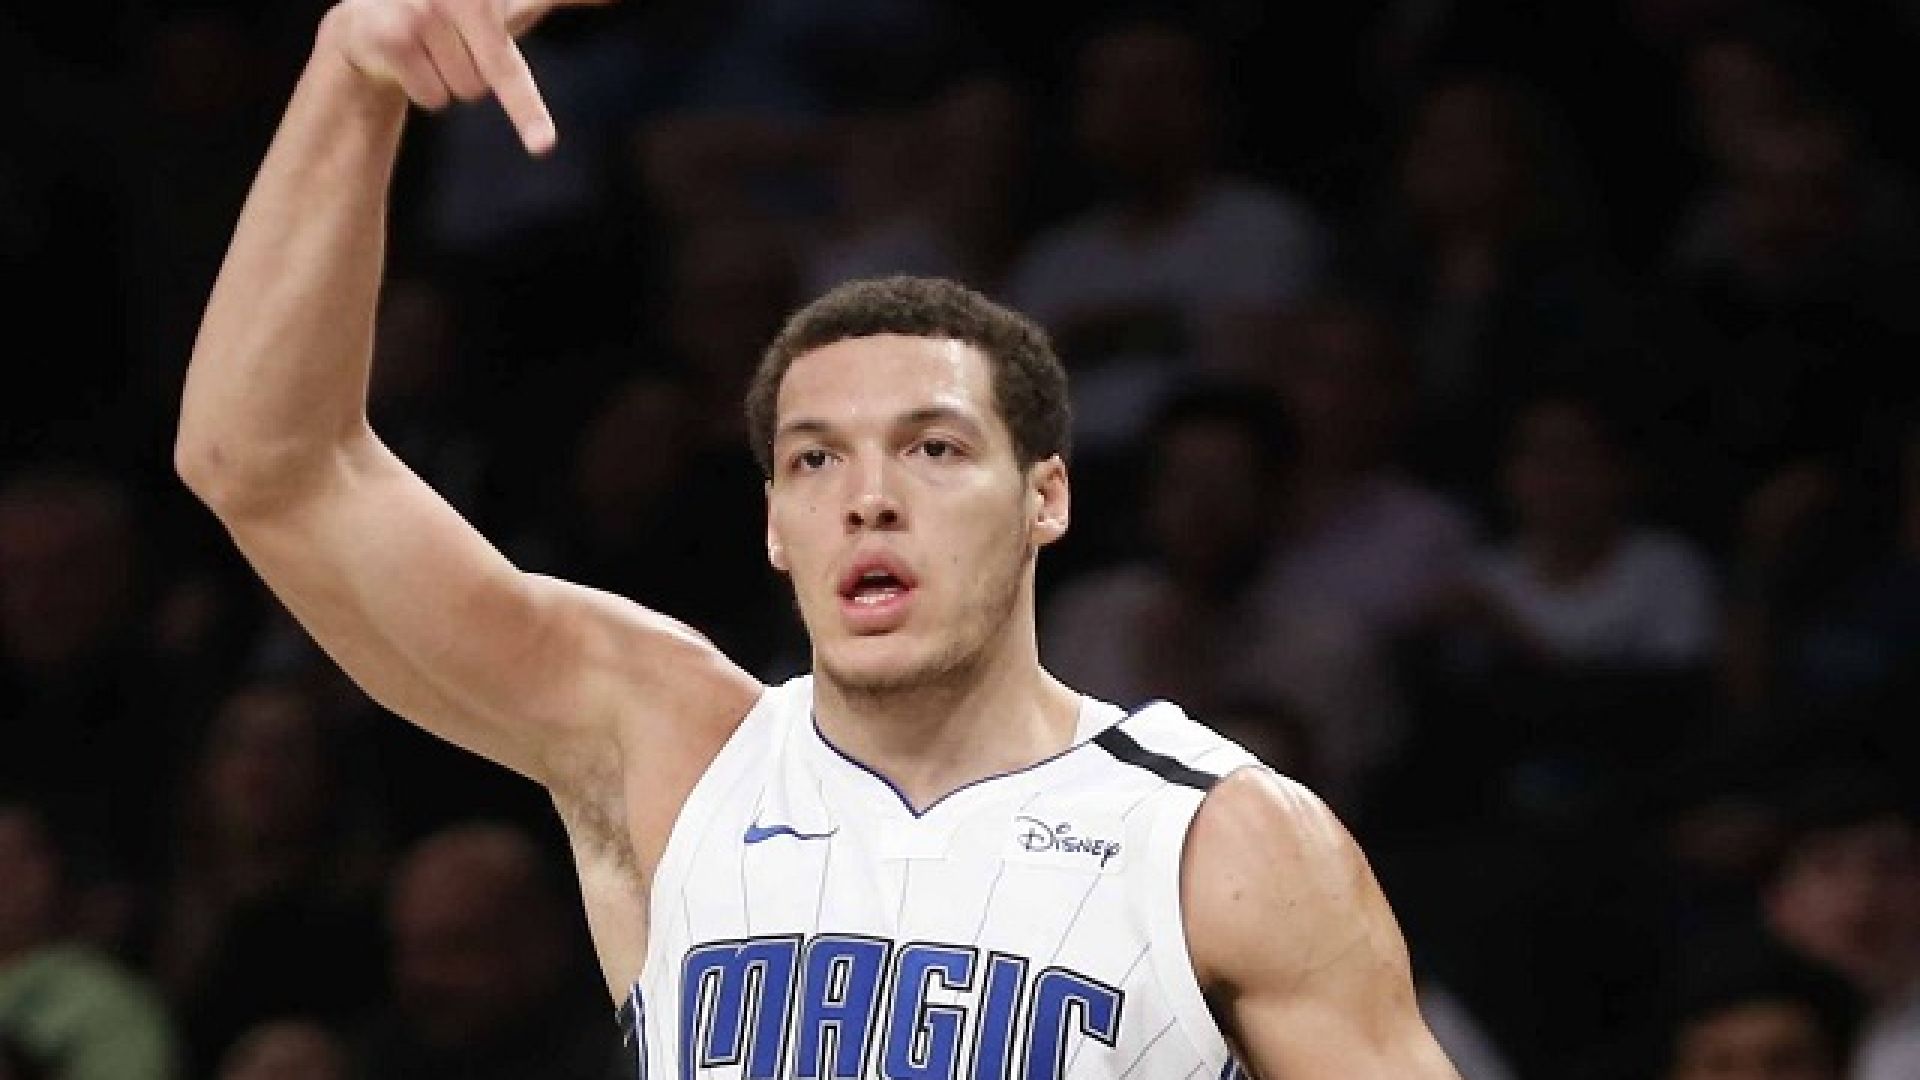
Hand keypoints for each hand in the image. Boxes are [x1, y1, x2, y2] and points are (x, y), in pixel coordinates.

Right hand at [322, 0, 609, 154]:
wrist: (371, 16)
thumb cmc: (461, 12)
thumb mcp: (513, 2)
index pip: (520, 48)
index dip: (532, 93)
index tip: (550, 134)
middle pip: (491, 81)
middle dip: (473, 73)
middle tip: (451, 43)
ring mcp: (422, 11)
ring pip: (465, 91)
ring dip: (447, 80)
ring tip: (428, 47)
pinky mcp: (393, 37)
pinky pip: (434, 97)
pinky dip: (422, 89)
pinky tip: (402, 56)